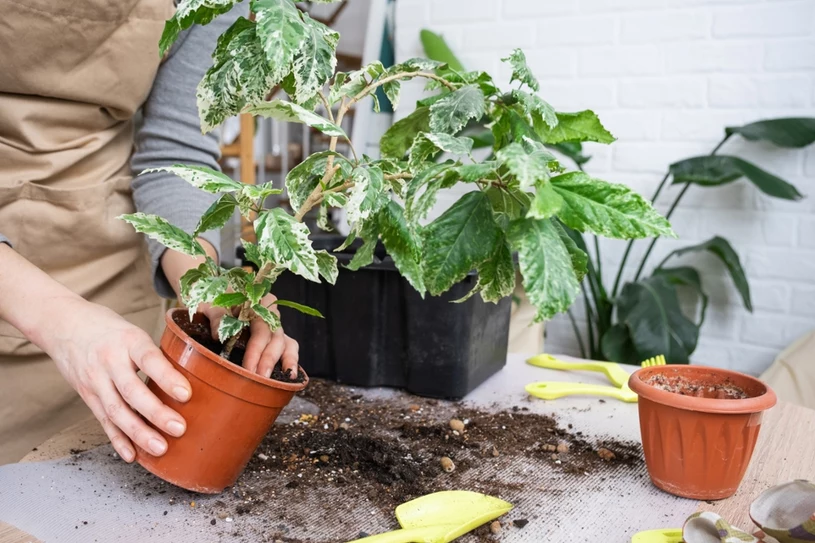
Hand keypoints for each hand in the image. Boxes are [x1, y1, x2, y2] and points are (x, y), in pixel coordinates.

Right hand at [0, 245, 189, 462]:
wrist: (64, 324)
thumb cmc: (109, 329)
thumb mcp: (134, 331)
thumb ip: (155, 354)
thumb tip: (191, 377)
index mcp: (128, 341)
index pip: (149, 360)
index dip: (167, 378)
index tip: (186, 394)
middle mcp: (109, 361)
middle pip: (131, 391)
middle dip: (156, 413)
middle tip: (179, 428)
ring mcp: (95, 380)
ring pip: (116, 411)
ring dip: (138, 433)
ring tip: (160, 448)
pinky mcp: (87, 396)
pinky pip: (103, 421)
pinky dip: (117, 440)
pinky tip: (132, 454)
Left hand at [200, 293, 299, 377]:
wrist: (215, 297)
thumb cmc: (213, 299)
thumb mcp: (210, 303)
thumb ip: (216, 315)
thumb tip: (218, 335)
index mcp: (257, 302)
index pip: (261, 328)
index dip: (256, 350)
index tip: (248, 368)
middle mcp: (270, 313)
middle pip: (275, 338)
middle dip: (268, 360)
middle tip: (259, 379)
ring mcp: (274, 326)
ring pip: (286, 343)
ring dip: (284, 362)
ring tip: (283, 378)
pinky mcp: (276, 337)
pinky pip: (289, 347)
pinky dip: (290, 360)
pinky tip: (290, 375)